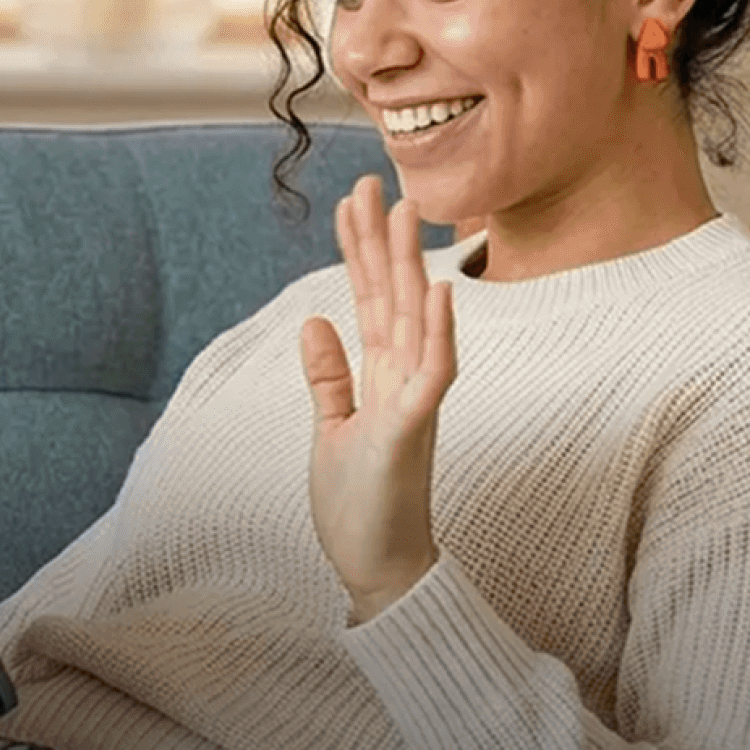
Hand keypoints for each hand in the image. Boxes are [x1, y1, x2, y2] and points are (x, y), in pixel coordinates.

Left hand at [298, 174, 456, 621]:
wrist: (379, 568)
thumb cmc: (360, 504)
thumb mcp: (332, 429)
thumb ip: (329, 377)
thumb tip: (312, 323)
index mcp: (381, 378)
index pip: (367, 301)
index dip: (358, 252)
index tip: (350, 202)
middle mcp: (401, 380)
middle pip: (390, 297)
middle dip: (381, 240)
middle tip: (375, 180)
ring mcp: (412, 402)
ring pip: (413, 321)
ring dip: (411, 266)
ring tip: (408, 212)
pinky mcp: (413, 432)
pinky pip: (432, 375)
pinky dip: (437, 332)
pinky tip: (436, 290)